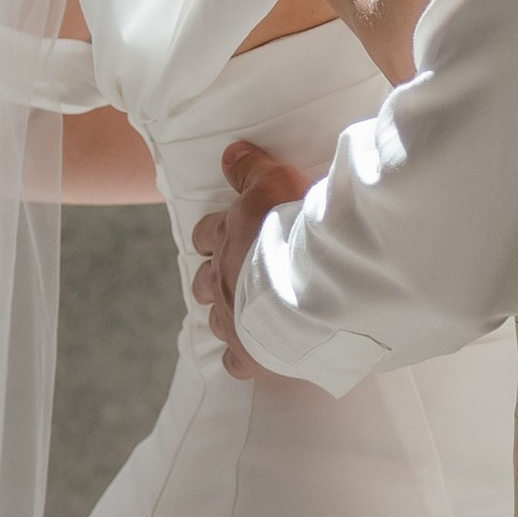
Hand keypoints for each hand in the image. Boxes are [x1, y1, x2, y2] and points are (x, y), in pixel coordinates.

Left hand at [191, 139, 306, 377]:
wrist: (313, 283)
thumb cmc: (298, 230)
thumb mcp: (277, 181)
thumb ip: (253, 168)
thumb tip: (231, 152)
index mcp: (228, 239)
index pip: (208, 234)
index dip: (213, 235)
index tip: (221, 237)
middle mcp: (222, 280)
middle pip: (204, 281)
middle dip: (214, 277)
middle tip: (230, 277)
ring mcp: (233, 320)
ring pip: (216, 321)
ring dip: (227, 316)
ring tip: (243, 317)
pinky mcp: (250, 354)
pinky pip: (236, 363)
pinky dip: (244, 359)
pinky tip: (258, 357)